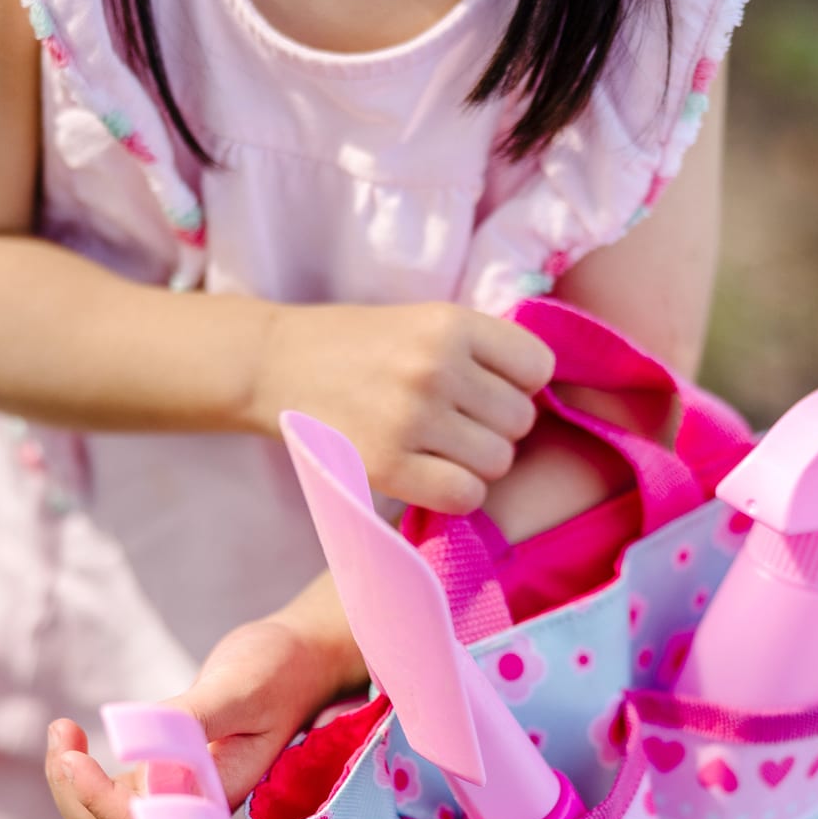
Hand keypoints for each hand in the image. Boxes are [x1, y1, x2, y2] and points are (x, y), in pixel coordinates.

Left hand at [46, 614, 358, 818]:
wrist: (301, 661)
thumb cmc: (277, 670)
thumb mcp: (236, 688)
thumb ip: (190, 722)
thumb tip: (138, 755)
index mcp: (217, 794)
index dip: (96, 797)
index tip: (75, 752)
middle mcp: (196, 804)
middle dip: (73, 792)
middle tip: (62, 733)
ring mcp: (180, 792)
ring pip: (106, 817)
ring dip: (72, 783)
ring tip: (63, 731)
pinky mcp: (169, 773)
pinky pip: (113, 794)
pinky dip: (84, 772)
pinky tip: (77, 735)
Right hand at [253, 302, 553, 512]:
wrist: (274, 363)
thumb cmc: (358, 346)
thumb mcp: (422, 322)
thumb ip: (480, 350)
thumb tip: (544, 396)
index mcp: (450, 323)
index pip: (538, 368)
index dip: (517, 384)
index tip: (484, 388)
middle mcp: (436, 366)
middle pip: (521, 421)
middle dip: (494, 428)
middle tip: (454, 424)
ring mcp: (411, 418)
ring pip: (498, 462)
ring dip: (475, 464)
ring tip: (438, 449)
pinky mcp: (387, 465)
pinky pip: (464, 496)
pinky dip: (454, 493)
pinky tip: (428, 476)